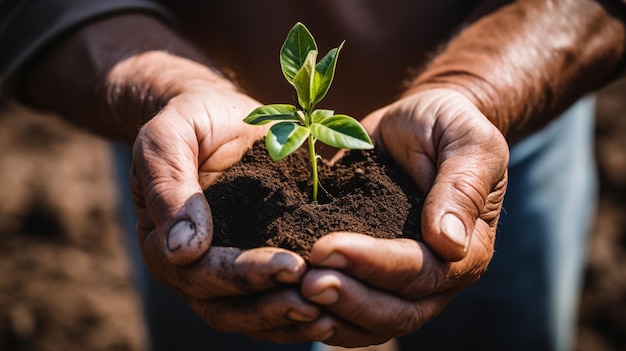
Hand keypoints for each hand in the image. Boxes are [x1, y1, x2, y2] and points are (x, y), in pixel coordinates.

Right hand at [127, 53, 322, 341]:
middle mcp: (193, 267)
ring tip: (330, 314)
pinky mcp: (255, 265)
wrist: (216, 115)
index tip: (291, 266)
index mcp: (165, 242)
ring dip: (288, 319)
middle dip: (272, 306)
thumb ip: (169, 187)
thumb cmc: (190, 122)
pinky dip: (297, 312)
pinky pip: (272, 299)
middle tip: (317, 300)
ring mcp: (225, 271)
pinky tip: (332, 310)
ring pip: (251, 315)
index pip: (201, 273)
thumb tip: (183, 250)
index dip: (245, 275)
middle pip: (226, 308)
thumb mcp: (168, 139)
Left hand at [300, 88, 508, 345]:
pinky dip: (325, 312)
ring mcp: (403, 281)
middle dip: (349, 298)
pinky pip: (353, 310)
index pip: (421, 272)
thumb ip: (461, 187)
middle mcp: (438, 276)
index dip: (374, 265)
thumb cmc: (448, 126)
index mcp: (468, 248)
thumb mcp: (466, 142)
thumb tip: (449, 243)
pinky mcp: (373, 274)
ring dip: (334, 313)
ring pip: (373, 322)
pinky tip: (292, 300)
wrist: (419, 122)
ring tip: (295, 294)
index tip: (326, 248)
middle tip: (305, 282)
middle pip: (397, 311)